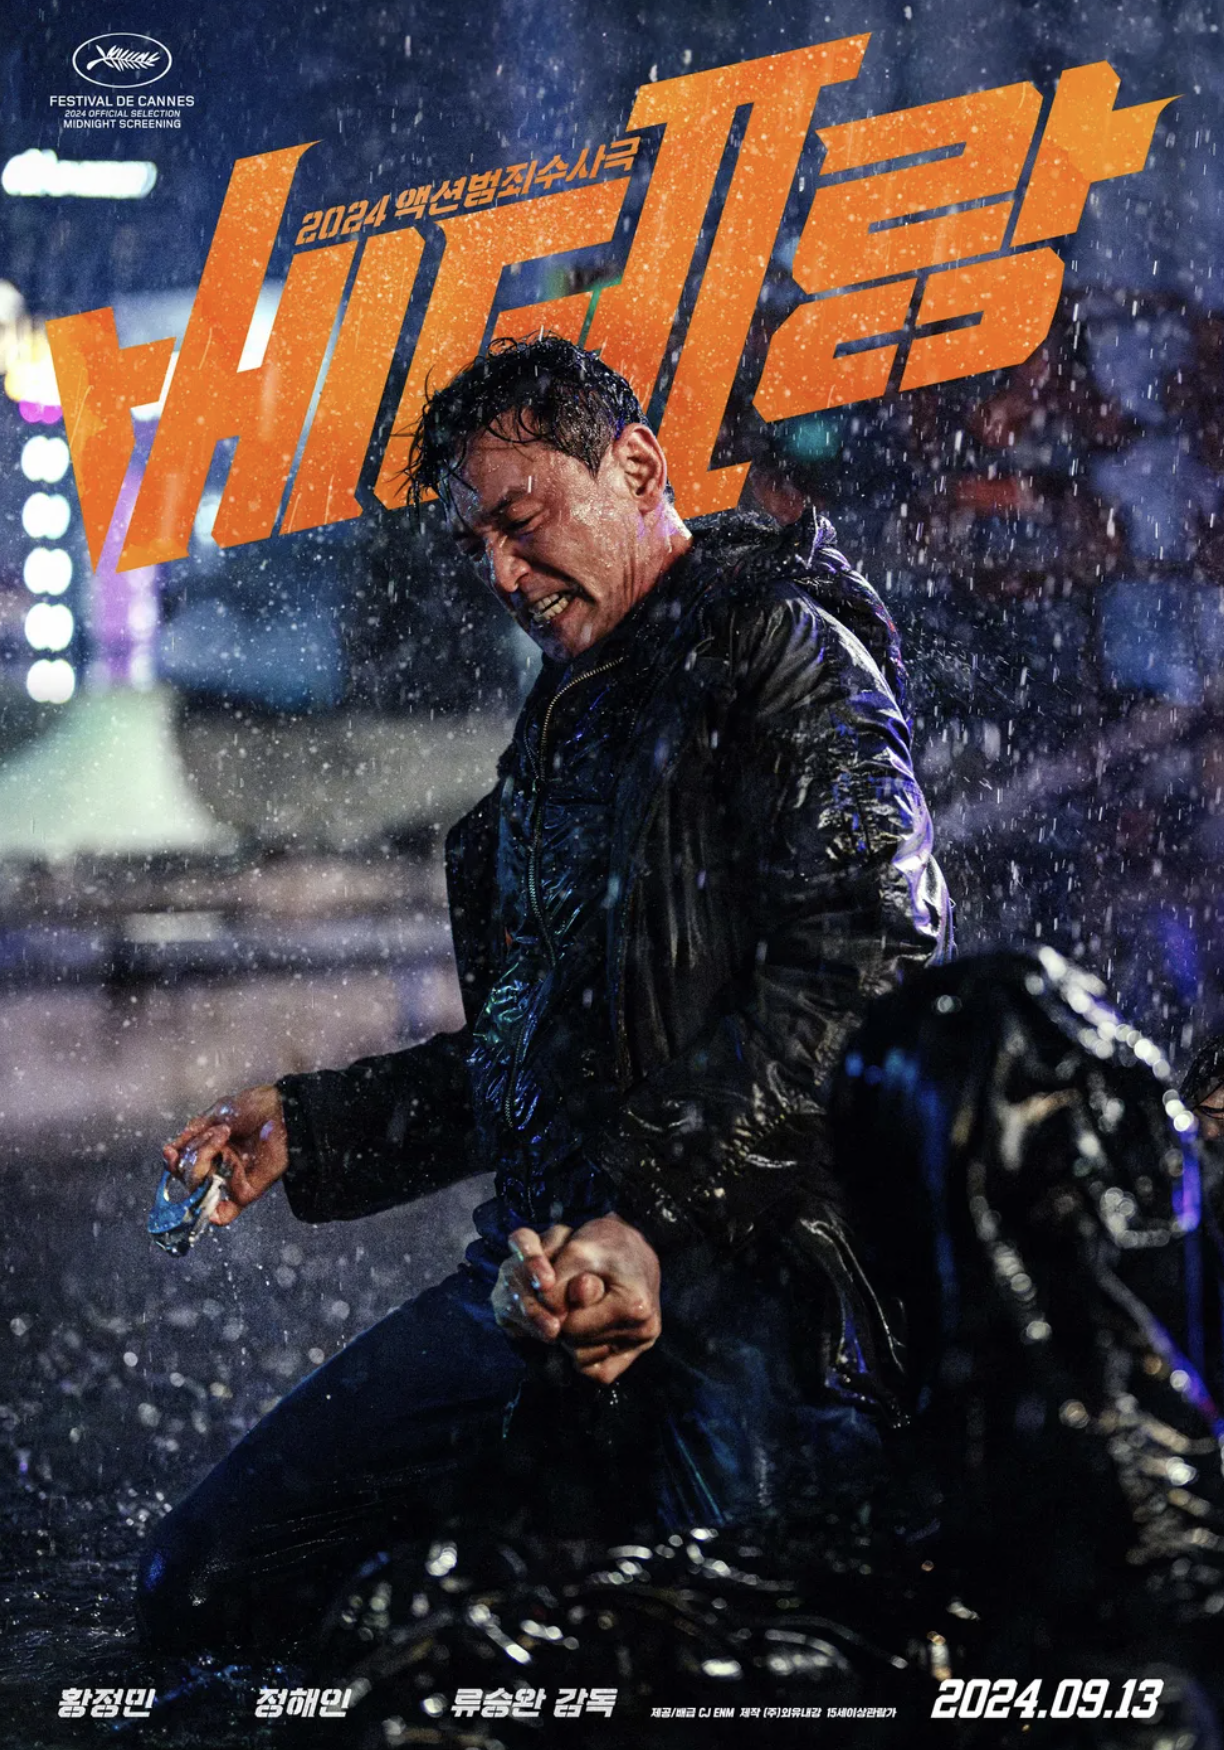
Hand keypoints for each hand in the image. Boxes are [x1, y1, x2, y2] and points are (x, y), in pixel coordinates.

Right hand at [162, 1084, 287, 1226]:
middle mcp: (217, 1167)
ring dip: (204, 1158)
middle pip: (187, 1176)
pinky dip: (214, 1211)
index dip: (172, 1161)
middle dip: (195, 1152)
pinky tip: (211, 1193)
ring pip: (199, 1188)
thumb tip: (168, 1153)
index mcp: (208, 1150)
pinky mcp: (246, 1192)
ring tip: (223, 1136)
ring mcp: (230, 1181)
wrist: (281, 1108)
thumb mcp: (215, 1115)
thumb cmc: (253, 1107)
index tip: (170, 1152)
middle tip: (216, 1133)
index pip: (180, 1165)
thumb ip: (191, 1136)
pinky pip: (225, 1213)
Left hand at [493, 1215, 660, 1385]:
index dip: (557, 1309)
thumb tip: (545, 1316)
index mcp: (632, 1306)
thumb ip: (555, 1285)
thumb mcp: (576, 1252)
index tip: (563, 1288)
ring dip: (573, 1339)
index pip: (571, 1327)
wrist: (636, 1241)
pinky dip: (586, 1354)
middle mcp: (644, 1329)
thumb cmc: (605, 1242)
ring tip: (581, 1308)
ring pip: (585, 1361)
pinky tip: (587, 1328)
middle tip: (571, 1296)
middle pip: (577, 1347)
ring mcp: (644, 1342)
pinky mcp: (638, 1349)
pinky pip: (600, 1372)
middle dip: (565, 1323)